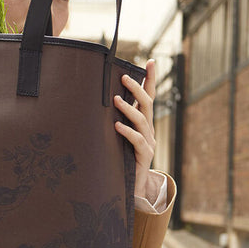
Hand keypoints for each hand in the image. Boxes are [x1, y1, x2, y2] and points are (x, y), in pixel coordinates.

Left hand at [113, 59, 156, 198]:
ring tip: (116, 99)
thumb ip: (114, 120)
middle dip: (137, 88)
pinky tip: (116, 126)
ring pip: (143, 120)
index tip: (151, 61)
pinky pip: (137, 140)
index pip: (149, 96)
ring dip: (129, 108)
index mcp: (143, 122)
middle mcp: (148, 129)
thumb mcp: (118, 136)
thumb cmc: (121, 158)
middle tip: (124, 77)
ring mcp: (148, 142)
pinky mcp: (144, 156)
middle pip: (148, 103)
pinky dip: (127, 131)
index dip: (150, 79)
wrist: (133, 186)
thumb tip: (97, 102)